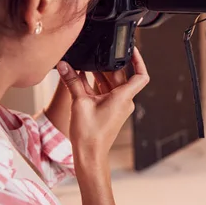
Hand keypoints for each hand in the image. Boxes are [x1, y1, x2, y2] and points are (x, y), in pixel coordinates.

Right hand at [56, 47, 148, 163]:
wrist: (89, 155)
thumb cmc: (89, 134)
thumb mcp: (79, 103)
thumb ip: (72, 81)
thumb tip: (64, 65)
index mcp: (123, 97)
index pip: (140, 75)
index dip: (139, 60)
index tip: (132, 49)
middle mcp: (124, 100)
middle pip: (122, 75)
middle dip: (110, 63)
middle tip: (99, 51)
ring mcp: (117, 105)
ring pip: (112, 83)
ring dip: (101, 73)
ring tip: (87, 61)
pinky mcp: (109, 109)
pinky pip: (105, 91)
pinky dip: (96, 83)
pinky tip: (82, 75)